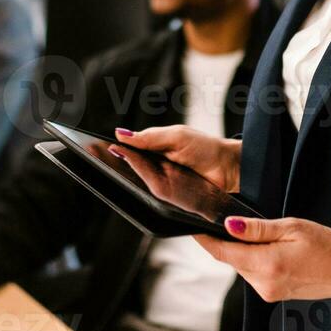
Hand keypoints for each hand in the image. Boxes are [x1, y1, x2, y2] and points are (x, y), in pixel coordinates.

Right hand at [114, 125, 241, 192]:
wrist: (231, 168)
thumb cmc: (207, 148)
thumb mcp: (176, 137)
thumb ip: (149, 137)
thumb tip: (121, 134)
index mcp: (157, 147)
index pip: (131, 149)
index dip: (116, 149)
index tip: (99, 147)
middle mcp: (159, 166)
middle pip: (133, 167)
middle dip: (119, 162)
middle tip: (105, 157)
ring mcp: (166, 182)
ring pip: (143, 181)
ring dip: (133, 174)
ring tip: (120, 166)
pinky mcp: (173, 197)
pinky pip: (157, 193)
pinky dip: (151, 187)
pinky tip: (145, 182)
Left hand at [195, 216, 330, 302]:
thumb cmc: (325, 245)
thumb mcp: (291, 227)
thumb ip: (257, 229)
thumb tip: (228, 225)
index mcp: (266, 264)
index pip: (223, 252)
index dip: (205, 239)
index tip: (193, 226)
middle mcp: (263, 283)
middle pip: (231, 259)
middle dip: (226, 241)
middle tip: (228, 220)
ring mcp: (267, 292)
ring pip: (241, 266)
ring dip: (242, 251)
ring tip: (258, 235)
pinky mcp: (272, 295)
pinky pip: (253, 274)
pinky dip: (253, 260)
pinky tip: (267, 250)